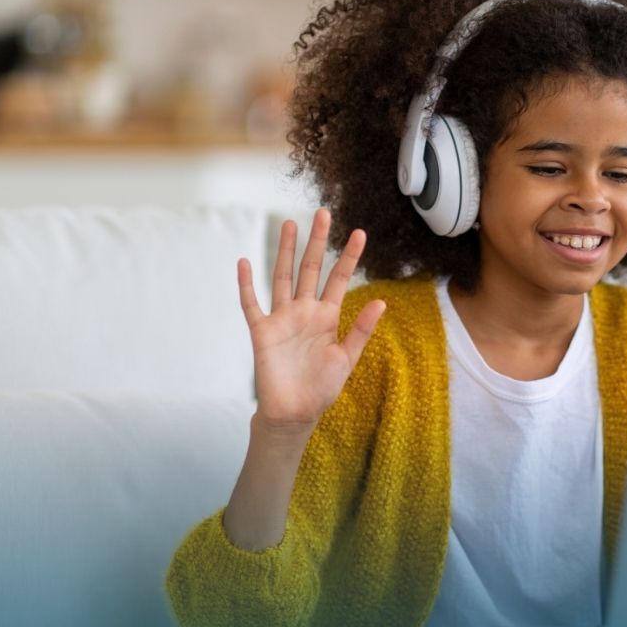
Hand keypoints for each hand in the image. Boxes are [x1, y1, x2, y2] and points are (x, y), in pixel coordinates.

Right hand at [237, 208, 384, 434]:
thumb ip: (361, 330)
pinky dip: (246, 284)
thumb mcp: (346, 358)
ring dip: (284, 251)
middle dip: (317, 242)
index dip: (349, 256)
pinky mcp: (262, 331)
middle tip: (323, 213)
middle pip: (310, 269)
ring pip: (282, 277)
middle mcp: (304, 312)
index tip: (359, 232)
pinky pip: (251, 303)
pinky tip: (244, 262)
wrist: (295, 413)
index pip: (340, 279)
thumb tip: (382, 302)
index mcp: (327, 317)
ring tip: (289, 224)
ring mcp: (282, 319)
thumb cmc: (321, 388)